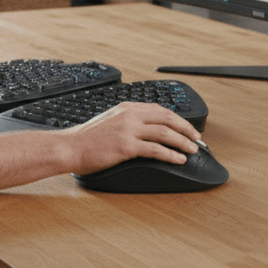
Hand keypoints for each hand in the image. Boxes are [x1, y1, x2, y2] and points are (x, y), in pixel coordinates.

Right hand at [62, 102, 201, 173]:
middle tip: (197, 138)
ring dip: (183, 141)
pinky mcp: (126, 146)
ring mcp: (128, 130)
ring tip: (193, 150)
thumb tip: (146, 130)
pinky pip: (155, 149)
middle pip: (167, 118)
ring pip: (165, 132)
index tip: (186, 127)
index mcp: (126, 108)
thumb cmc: (86, 139)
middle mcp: (129, 116)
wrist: (69, 147)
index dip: (176, 119)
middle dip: (186, 128)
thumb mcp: (109, 122)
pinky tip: (178, 159)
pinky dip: (171, 154)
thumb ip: (127, 122)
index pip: (159, 109)